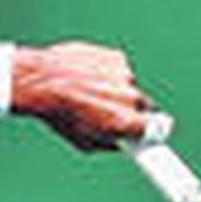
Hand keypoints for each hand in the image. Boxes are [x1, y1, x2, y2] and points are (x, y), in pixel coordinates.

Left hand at [11, 42, 156, 151]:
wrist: (40, 80)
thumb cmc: (59, 114)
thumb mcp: (83, 141)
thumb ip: (109, 143)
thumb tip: (122, 142)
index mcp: (125, 122)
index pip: (159, 130)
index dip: (156, 131)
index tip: (155, 133)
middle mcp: (131, 98)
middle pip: (144, 107)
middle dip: (131, 111)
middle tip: (108, 111)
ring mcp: (125, 75)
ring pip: (127, 86)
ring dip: (115, 89)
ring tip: (87, 91)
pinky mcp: (117, 58)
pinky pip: (117, 69)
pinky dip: (106, 72)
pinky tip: (86, 76)